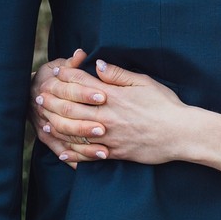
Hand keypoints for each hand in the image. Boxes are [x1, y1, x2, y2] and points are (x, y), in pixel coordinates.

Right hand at [31, 49, 99, 167]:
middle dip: (85, 123)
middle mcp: (44, 106)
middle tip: (105, 128)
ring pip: (63, 136)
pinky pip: (60, 150)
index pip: (70, 90)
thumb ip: (73, 63)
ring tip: (104, 151)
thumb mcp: (61, 65)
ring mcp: (44, 123)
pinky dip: (74, 159)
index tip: (104, 96)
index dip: (86, 93)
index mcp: (50, 85)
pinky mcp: (46, 137)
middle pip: (65, 115)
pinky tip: (89, 165)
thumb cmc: (56, 75)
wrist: (31, 89)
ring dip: (83, 146)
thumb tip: (81, 54)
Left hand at [33, 55, 189, 165]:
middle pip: (70, 106)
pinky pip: (88, 155)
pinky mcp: (115, 152)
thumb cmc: (166, 105)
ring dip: (55, 126)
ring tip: (44, 123)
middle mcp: (107, 115)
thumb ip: (119, 74)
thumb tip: (99, 64)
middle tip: (39, 97)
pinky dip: (73, 154)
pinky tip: (62, 152)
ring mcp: (109, 135)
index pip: (81, 81)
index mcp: (113, 95)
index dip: (65, 75)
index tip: (56, 72)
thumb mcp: (144, 82)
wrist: (181, 133)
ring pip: (74, 131)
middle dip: (52, 100)